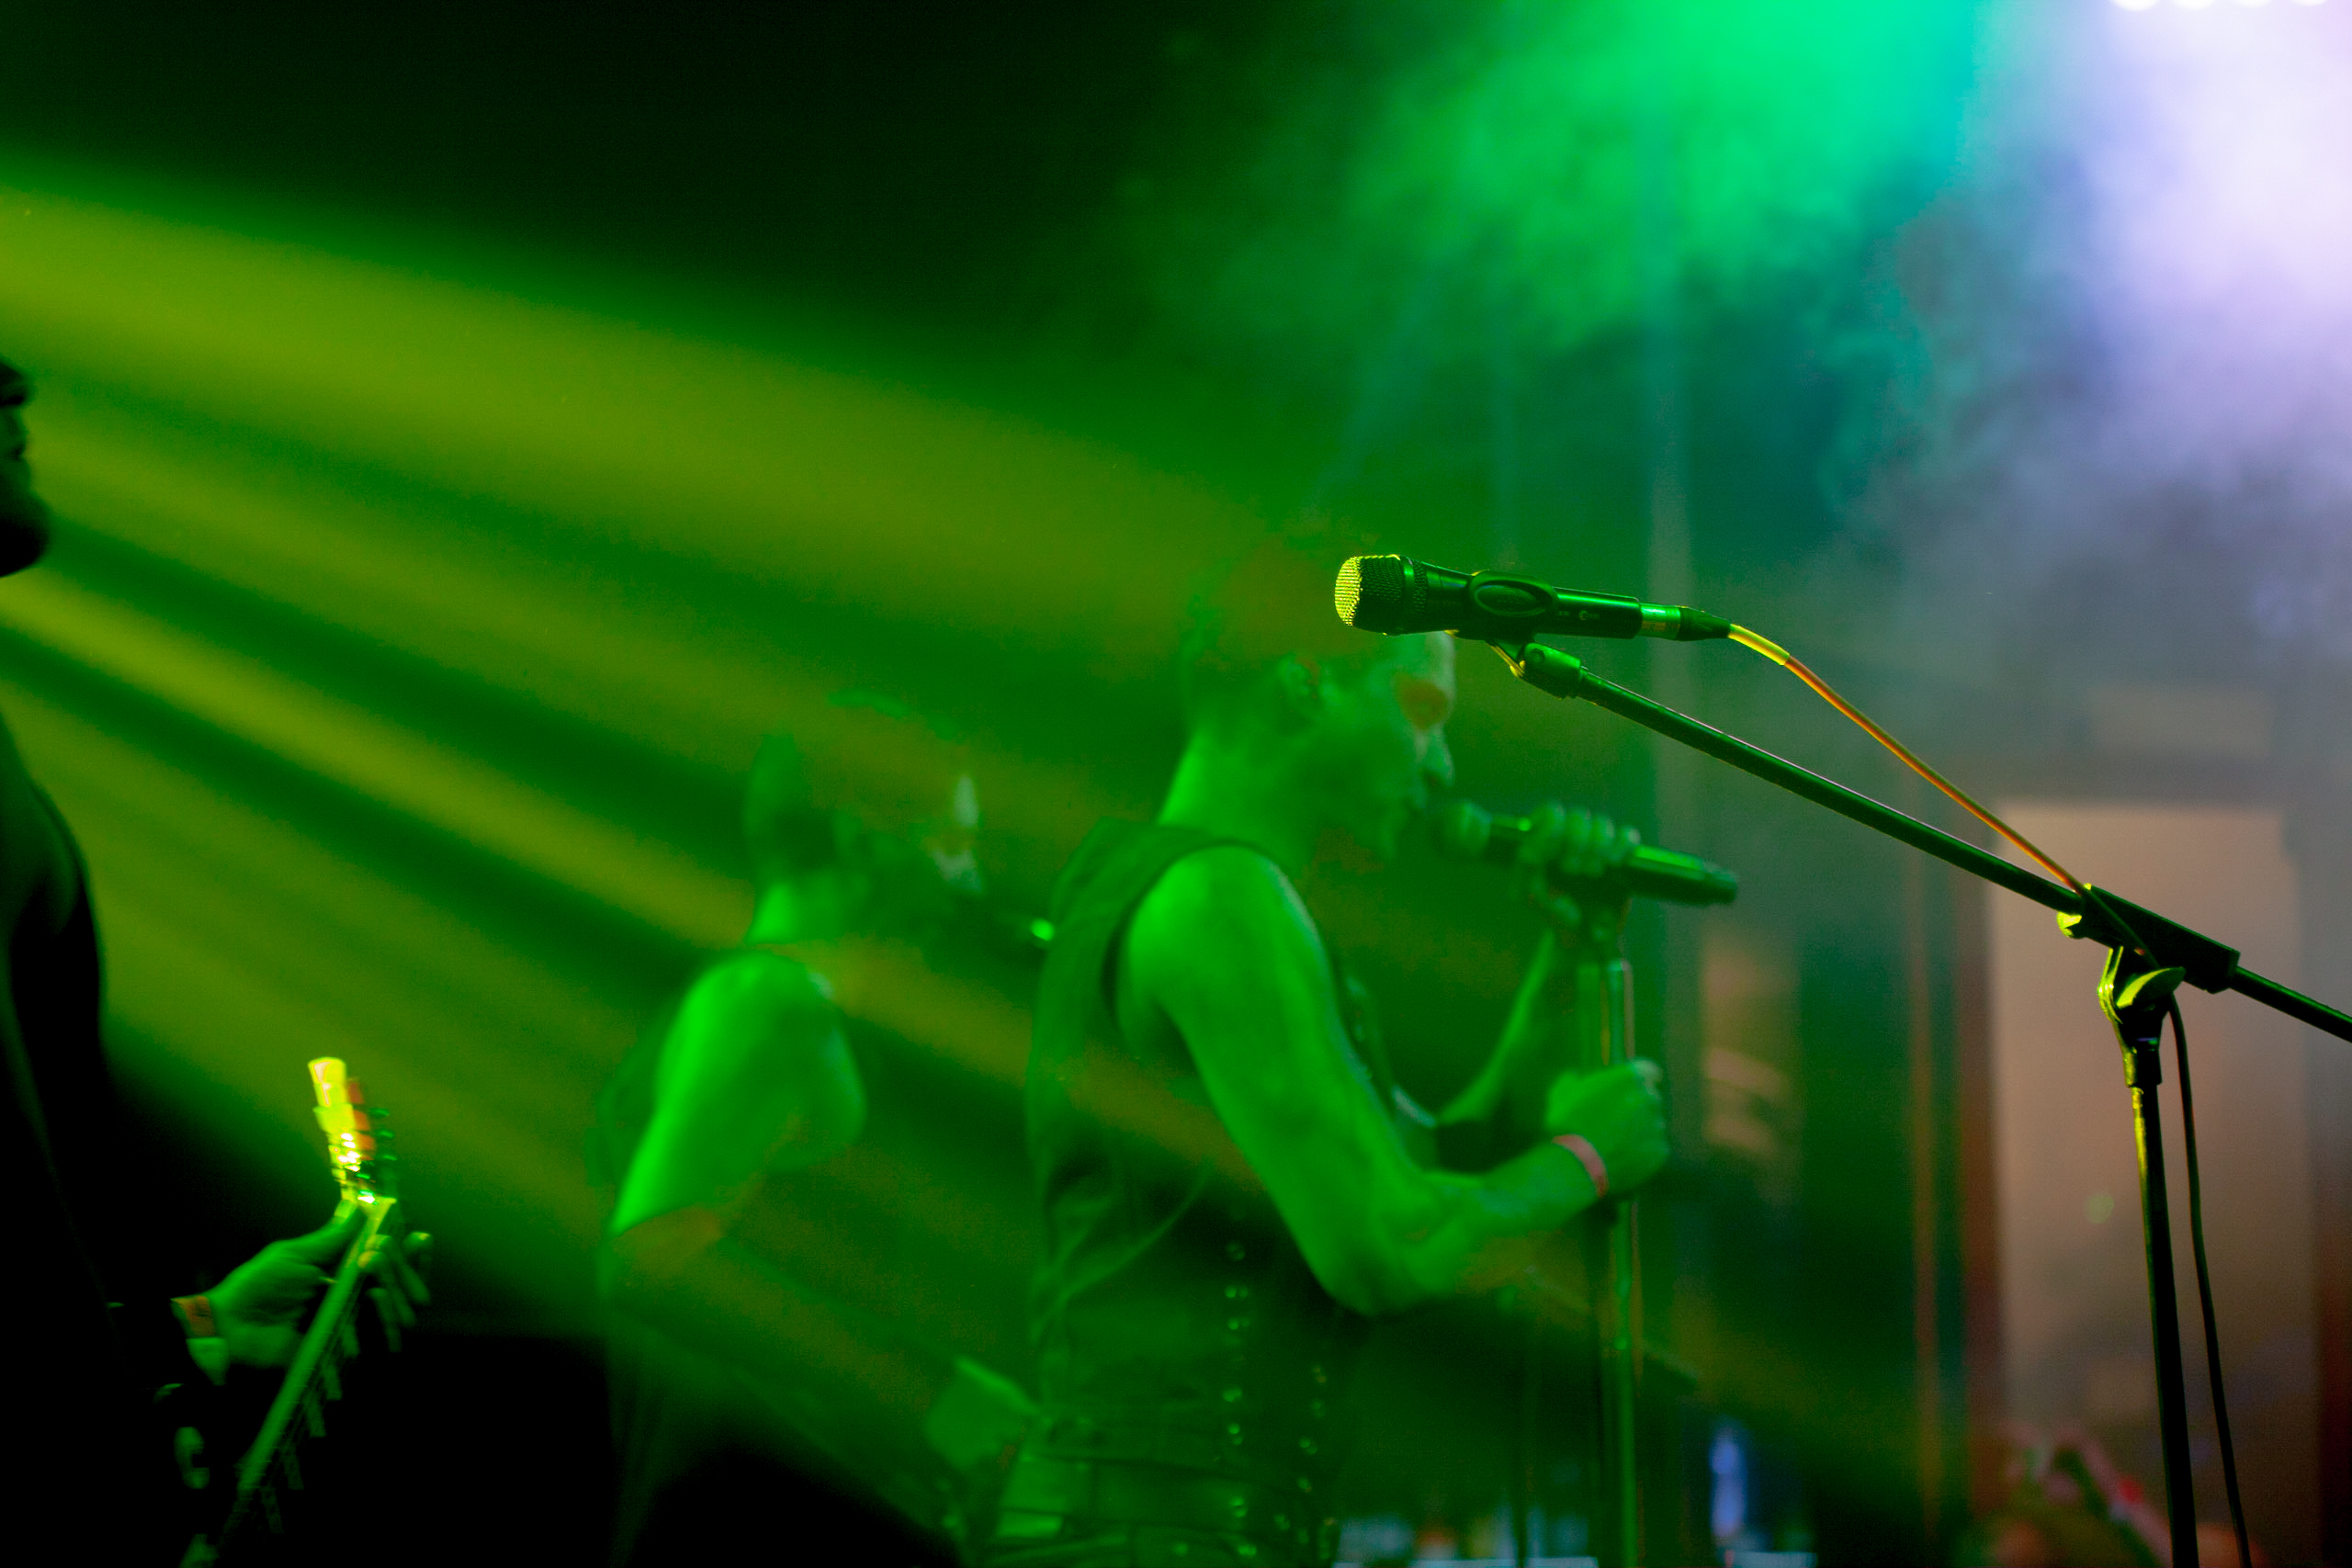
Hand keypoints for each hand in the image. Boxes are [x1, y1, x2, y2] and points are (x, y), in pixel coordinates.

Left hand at [210, 1206, 432, 1368]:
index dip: (411, 1255)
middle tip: (384, 1247)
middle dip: (403, 1264)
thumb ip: (333, 1237)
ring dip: (396, 1281)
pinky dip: (387, 1313)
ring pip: (402, 1309)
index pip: (393, 1266)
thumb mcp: (296, 1254)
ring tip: (374, 1264)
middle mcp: (355, 1302)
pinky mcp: (347, 1351)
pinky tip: (378, 1294)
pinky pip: (383, 1336)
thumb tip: (362, 1206)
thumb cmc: (260, 1287)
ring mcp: (353, 1327)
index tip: (420, 1238)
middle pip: (405, 1287)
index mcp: (345, 1276)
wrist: (233, 1327)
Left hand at [1513, 802, 1636, 947]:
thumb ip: (1524, 872)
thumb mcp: (1528, 896)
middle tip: (1572, 870)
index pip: (1551, 812)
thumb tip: (1529, 851)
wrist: (1581, 937)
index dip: (1552, 828)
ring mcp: (1598, 846)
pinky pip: (1629, 836)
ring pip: (1602, 823)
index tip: (1551, 853)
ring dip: (1598, 846)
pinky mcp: (1622, 858)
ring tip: (1592, 872)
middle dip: (1576, 842)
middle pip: (1578, 816)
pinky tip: (1614, 864)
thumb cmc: (1550, 913)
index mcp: (1548, 840)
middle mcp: (1572, 838)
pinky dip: (1623, 845)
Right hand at [1543, 1060, 1667, 1195]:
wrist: (1577, 1165)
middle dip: (1639, 1106)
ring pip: (1654, 1124)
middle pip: (1650, 1098)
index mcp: (1627, 1079)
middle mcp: (1647, 1099)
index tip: (1636, 1086)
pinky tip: (1626, 1157)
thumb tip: (1575, 1077)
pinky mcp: (1659, 1151)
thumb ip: (1573, 1081)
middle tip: (1620, 1119)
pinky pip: (1655, 1147)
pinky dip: (1644, 1151)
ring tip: (1620, 1142)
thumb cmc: (1567, 1124)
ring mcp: (1656, 1126)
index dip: (1644, 1077)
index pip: (1648, 1070)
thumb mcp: (1561, 1094)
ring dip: (1642, 1129)